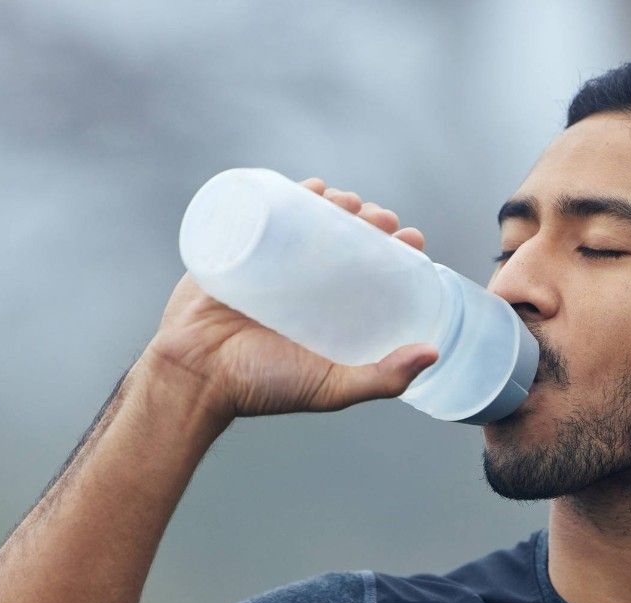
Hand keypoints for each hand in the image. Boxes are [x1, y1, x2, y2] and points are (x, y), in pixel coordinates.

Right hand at [143, 177, 437, 422]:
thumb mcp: (331, 388)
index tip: (412, 239)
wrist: (194, 376)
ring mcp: (271, 265)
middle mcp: (305, 286)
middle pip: (344, 239)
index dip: (395, 250)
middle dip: (368, 219)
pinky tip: (311, 187)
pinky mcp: (237, 250)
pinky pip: (265, 213)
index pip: (372, 271)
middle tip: (380, 217)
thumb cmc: (263, 387)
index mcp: (330, 313)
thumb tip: (435, 351)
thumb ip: (384, 378)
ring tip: (350, 200)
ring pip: (310, 221)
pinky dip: (289, 193)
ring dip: (335, 201)